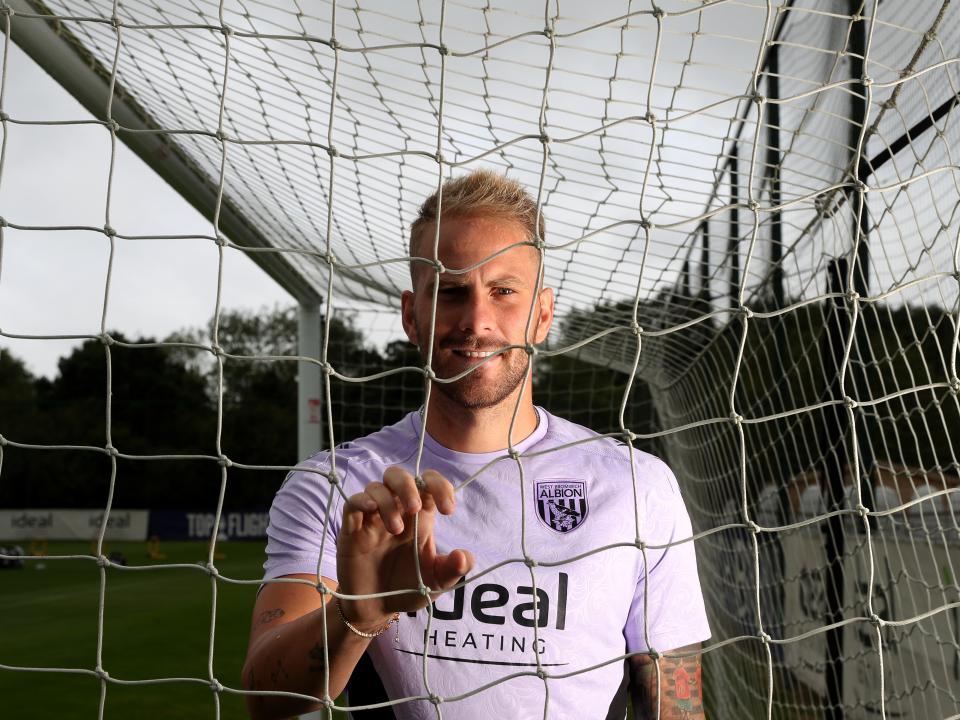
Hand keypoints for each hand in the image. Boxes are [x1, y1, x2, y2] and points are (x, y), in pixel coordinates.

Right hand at [336, 466, 473, 630]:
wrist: (377, 609)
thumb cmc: (408, 588)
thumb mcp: (437, 582)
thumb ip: (453, 569)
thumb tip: (463, 556)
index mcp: (419, 517)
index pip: (428, 484)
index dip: (440, 486)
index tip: (448, 510)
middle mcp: (396, 511)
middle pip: (397, 475)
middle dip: (408, 486)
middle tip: (415, 509)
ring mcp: (372, 519)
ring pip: (376, 487)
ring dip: (387, 502)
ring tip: (396, 529)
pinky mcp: (352, 530)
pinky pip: (352, 503)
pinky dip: (361, 501)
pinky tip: (371, 511)